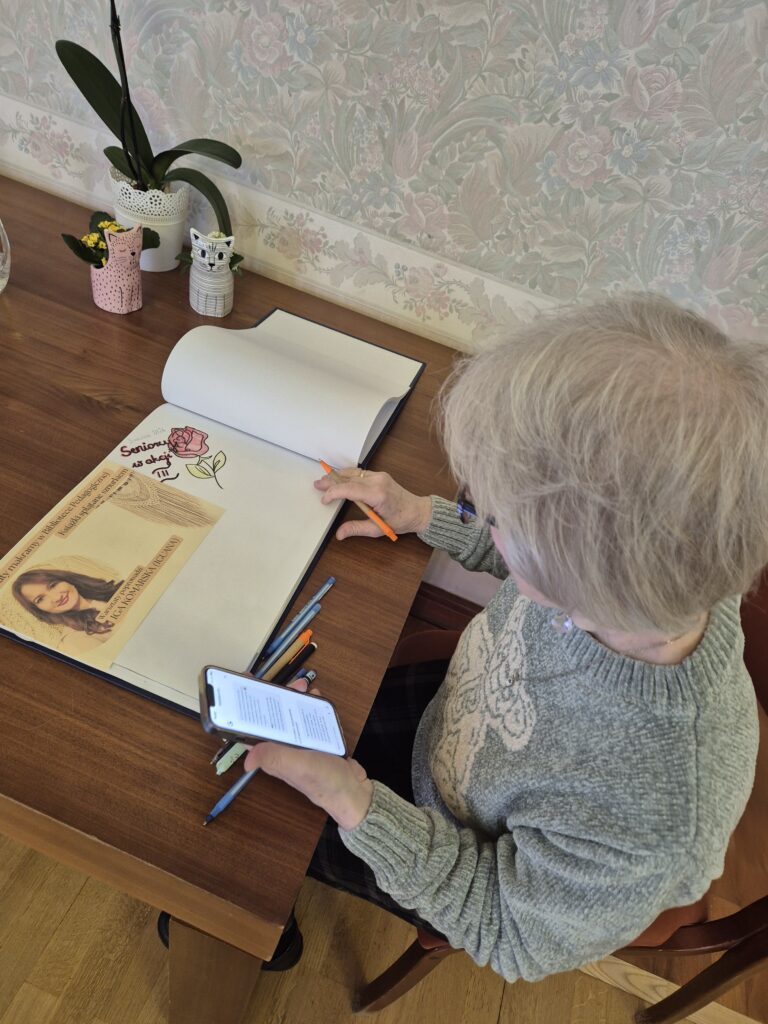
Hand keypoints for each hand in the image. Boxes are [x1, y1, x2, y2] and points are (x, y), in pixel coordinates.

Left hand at [243, 678, 373, 829]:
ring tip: (305, 686)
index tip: (246, 689)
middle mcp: (283, 748)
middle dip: (275, 698)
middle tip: (284, 683)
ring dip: (295, 699)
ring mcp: (301, 744)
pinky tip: (318, 697)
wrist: (354, 793)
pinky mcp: (318, 740)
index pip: (252, 730)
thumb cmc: (324, 781)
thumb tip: (246, 759)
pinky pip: (311, 719)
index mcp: (273, 753)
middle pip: (272, 718)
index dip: (245, 711)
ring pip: (291, 716)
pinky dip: (313, 706)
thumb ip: (275, 757)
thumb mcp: (298, 766)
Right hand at [314, 467, 432, 540]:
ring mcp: (379, 476)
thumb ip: (356, 529)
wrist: (417, 510)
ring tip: (324, 481)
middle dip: (331, 482)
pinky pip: (360, 472)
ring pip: (353, 473)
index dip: (334, 492)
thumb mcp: (377, 529)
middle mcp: (378, 481)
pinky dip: (347, 475)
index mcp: (378, 495)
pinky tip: (338, 478)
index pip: (349, 489)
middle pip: (349, 479)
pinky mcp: (380, 475)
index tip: (324, 499)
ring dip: (338, 476)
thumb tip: (339, 534)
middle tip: (317, 485)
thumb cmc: (400, 520)